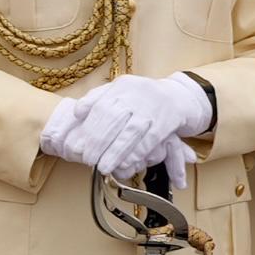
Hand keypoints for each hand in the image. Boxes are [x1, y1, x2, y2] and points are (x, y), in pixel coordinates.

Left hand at [39, 71, 213, 186]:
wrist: (178, 96)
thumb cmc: (140, 98)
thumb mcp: (119, 90)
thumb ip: (96, 99)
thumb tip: (77, 112)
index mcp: (121, 86)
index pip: (100, 108)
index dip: (89, 128)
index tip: (79, 146)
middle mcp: (136, 96)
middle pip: (113, 120)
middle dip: (98, 142)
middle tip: (89, 160)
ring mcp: (152, 109)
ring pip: (131, 132)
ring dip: (116, 152)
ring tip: (103, 167)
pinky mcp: (166, 122)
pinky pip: (149, 140)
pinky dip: (137, 153)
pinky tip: (126, 164)